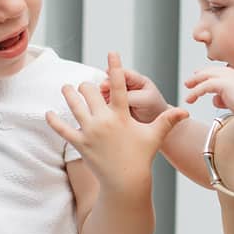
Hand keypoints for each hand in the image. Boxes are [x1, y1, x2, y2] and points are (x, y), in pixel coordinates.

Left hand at [47, 51, 185, 189]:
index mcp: (122, 115)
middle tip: (87, 85)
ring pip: (74, 105)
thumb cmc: (141, 157)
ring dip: (69, 94)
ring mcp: (90, 132)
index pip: (120, 86)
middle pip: (90, 91)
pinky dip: (54, 121)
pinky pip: (63, 130)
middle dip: (88, 86)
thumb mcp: (154, 136)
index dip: (116, 67)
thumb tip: (186, 111)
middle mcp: (104, 120)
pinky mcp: (80, 144)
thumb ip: (167, 120)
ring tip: (66, 88)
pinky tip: (47, 114)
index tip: (111, 52)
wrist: (126, 181)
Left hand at [184, 63, 233, 122]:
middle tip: (189, 81)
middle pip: (212, 71)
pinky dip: (195, 92)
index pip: (222, 72)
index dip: (210, 75)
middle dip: (199, 75)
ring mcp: (229, 77)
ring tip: (187, 88)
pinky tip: (190, 99)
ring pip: (206, 76)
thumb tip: (216, 100)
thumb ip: (226, 99)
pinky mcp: (224, 84)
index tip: (201, 79)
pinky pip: (204, 86)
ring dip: (195, 82)